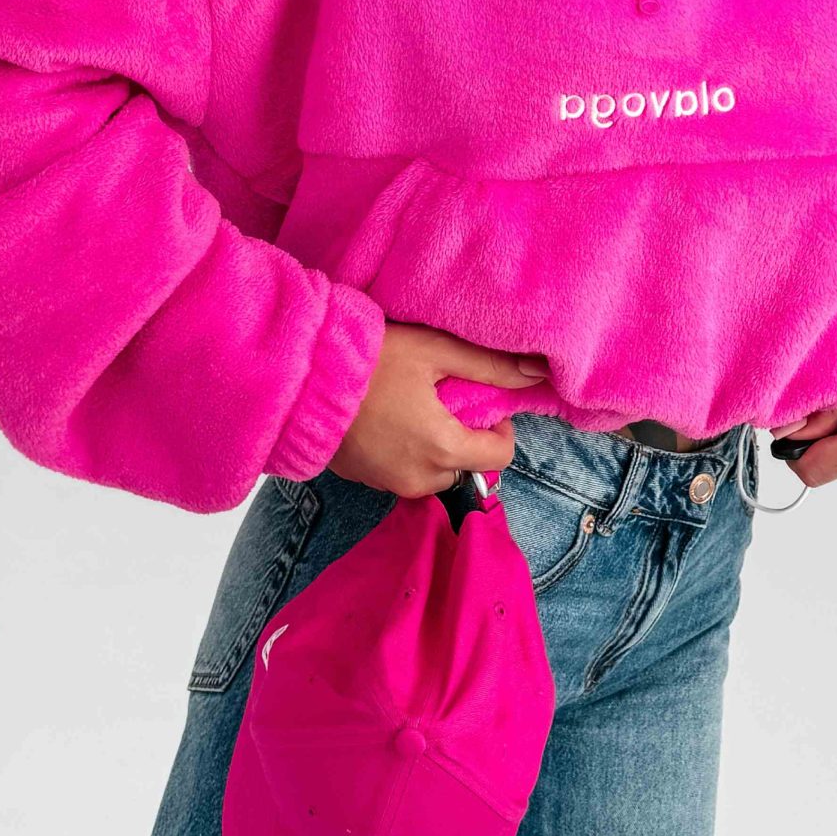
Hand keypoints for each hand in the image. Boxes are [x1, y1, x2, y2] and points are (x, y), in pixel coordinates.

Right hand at [326, 322, 538, 497]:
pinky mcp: (361, 481)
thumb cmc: (370, 359)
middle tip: (442, 399)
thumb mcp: (435, 351)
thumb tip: (536, 374)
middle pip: (463, 467)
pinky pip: (399, 473)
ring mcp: (386, 484)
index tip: (482, 403)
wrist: (299, 377)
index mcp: (443, 450)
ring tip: (411, 406)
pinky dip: (402, 452)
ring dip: (433, 447)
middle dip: (463, 438)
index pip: (499, 458)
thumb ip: (489, 367)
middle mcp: (418, 479)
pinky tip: (385, 419)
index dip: (500, 429)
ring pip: (431, 473)